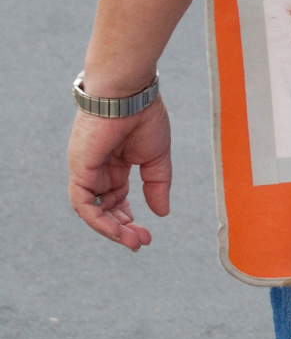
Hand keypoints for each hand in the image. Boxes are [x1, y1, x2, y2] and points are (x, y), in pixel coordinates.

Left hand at [68, 98, 172, 250]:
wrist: (130, 96)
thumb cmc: (144, 118)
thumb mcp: (157, 160)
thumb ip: (158, 187)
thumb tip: (162, 213)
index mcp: (115, 165)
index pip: (117, 199)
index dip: (129, 218)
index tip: (146, 234)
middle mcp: (97, 170)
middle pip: (105, 208)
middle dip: (122, 228)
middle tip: (140, 243)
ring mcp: (86, 171)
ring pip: (92, 211)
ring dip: (111, 229)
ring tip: (132, 241)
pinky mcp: (80, 170)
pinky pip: (84, 203)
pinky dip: (98, 220)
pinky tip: (116, 230)